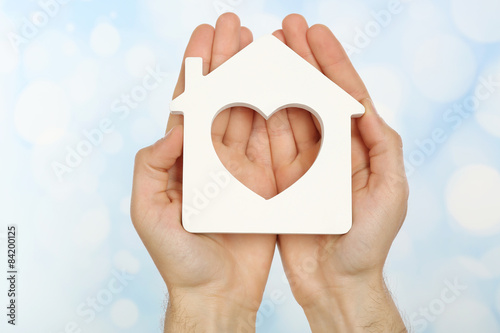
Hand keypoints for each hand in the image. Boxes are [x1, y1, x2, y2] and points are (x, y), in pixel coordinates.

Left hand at [131, 13, 276, 332]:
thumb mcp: (149, 211)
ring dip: (255, 78)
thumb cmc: (179, 257)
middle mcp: (212, 156)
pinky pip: (273, 139)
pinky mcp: (267, 180)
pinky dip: (279, 110)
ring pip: (249, 111)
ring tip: (263, 44)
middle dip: (227, 60)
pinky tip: (283, 84)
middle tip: (235, 24)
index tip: (205, 34)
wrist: (218, 291)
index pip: (190, 102)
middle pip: (221, 97)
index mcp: (183, 158)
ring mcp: (241, 166)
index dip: (196, 66)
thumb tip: (174, 126)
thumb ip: (153, 165)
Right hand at [270, 15, 408, 331]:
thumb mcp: (390, 193)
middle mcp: (330, 149)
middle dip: (300, 59)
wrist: (335, 282)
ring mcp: (303, 163)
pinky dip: (259, 114)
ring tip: (263, 48)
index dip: (330, 61)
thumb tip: (364, 106)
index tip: (313, 32)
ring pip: (287, 111)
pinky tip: (250, 89)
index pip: (344, 94)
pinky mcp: (280, 179)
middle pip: (312, 95)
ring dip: (276, 80)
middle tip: (284, 27)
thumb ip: (383, 146)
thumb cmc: (367, 244)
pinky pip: (269, 141)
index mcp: (360, 147)